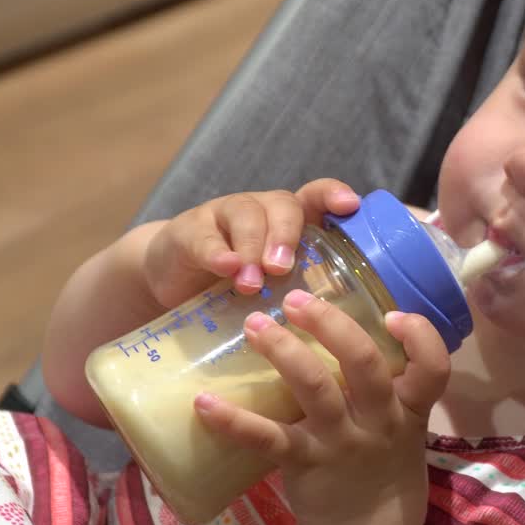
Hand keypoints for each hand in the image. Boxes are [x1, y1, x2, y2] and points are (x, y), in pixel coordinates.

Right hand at [140, 179, 359, 309]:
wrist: (176, 283)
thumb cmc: (239, 287)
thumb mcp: (275, 289)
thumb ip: (305, 294)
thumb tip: (342, 328)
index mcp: (291, 222)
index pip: (316, 196)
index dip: (332, 195)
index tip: (349, 205)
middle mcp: (262, 211)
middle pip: (283, 205)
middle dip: (286, 234)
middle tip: (281, 268)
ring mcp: (225, 216)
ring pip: (246, 215)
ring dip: (252, 248)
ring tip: (251, 283)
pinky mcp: (190, 231)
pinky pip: (205, 235)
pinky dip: (216, 252)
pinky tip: (224, 268)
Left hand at [193, 289, 450, 524]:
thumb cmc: (384, 468)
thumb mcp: (403, 426)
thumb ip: (385, 384)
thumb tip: (349, 325)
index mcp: (409, 407)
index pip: (433, 365)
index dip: (418, 335)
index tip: (390, 314)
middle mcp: (380, 420)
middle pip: (363, 363)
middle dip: (330, 322)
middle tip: (296, 298)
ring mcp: (342, 442)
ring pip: (315, 388)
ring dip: (283, 351)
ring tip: (256, 325)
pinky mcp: (307, 464)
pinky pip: (267, 439)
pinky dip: (233, 420)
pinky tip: (204, 403)